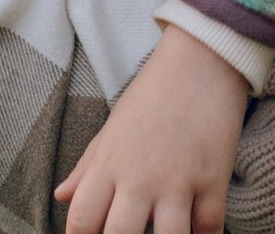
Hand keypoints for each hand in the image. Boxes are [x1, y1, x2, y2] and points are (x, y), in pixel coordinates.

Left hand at [55, 23, 249, 233]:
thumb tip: (61, 197)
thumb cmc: (153, 93)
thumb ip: (86, 167)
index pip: (82, 221)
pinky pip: (209, 228)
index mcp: (109, 165)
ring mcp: (178, 181)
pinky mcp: (213, 179)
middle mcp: (139, 178)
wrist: (202, 58)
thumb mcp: (113, 127)